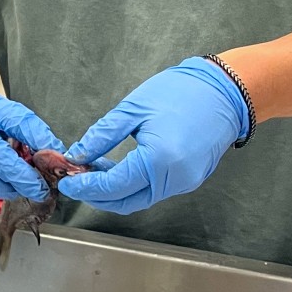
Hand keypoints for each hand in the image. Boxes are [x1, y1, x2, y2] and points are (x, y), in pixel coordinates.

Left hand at [57, 59, 248, 214]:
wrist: (224, 91)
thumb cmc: (181, 91)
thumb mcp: (135, 107)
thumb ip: (104, 134)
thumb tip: (79, 154)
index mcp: (158, 161)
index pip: (114, 186)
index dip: (87, 186)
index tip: (66, 181)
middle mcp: (173, 180)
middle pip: (127, 201)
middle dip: (98, 195)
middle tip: (76, 178)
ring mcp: (185, 183)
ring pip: (141, 197)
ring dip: (116, 190)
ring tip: (94, 171)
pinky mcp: (190, 179)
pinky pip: (156, 189)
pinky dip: (135, 184)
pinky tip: (120, 168)